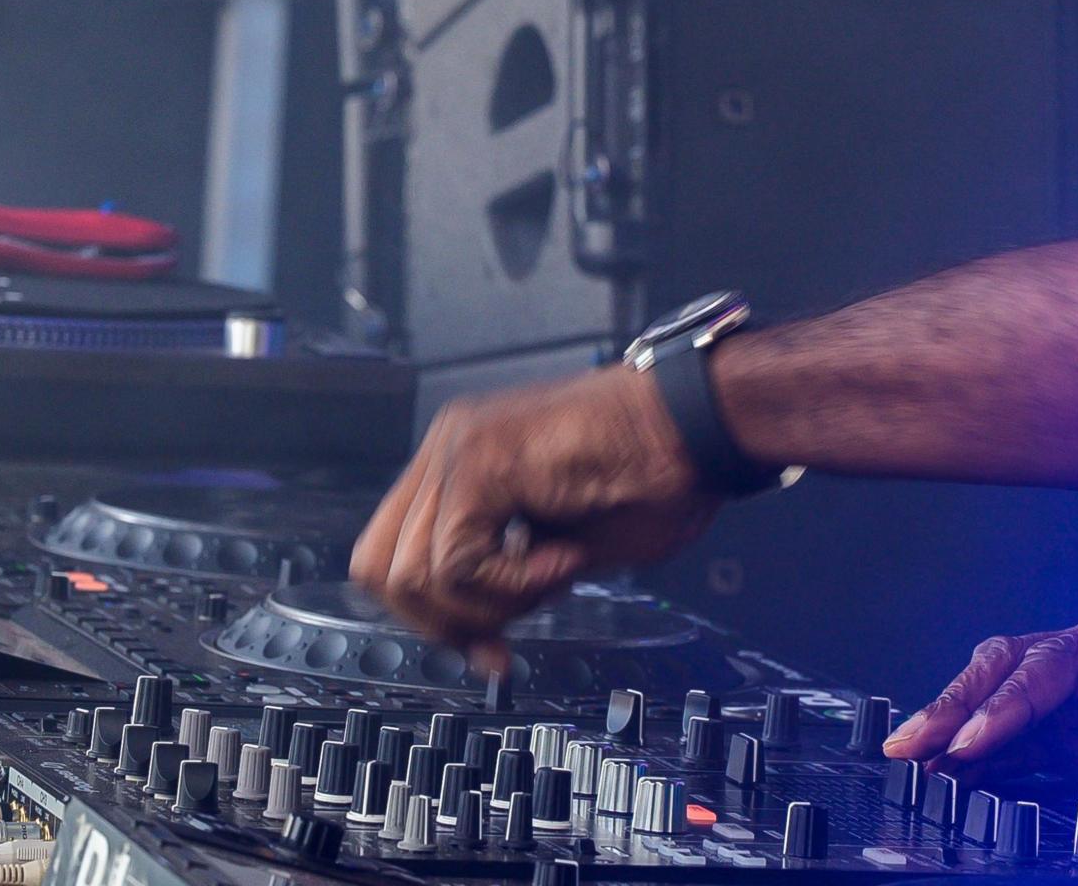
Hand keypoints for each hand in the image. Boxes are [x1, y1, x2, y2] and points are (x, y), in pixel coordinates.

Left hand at [351, 366, 722, 655]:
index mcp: (457, 466)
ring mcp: (457, 450)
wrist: (697, 427)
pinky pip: (458, 564)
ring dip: (488, 602)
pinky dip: (514, 584)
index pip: (392, 558)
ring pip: (413, 574)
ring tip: (554, 574)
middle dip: (446, 623)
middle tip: (507, 632)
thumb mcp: (557, 552)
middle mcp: (445, 451)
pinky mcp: (482, 462)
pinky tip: (565, 559)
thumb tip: (473, 642)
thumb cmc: (650, 478)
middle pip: (380, 570)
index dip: (431, 619)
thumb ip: (502, 583)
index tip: (485, 650)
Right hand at [880, 606, 1077, 835]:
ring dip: (964, 731)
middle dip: (958, 705)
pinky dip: (995, 756)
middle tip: (908, 748)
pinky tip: (963, 783)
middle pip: (1012, 667)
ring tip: (917, 769)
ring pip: (1011, 699)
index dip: (1008, 704)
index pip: (1055, 663)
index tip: (969, 743)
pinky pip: (1035, 736)